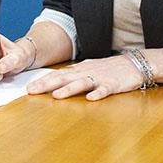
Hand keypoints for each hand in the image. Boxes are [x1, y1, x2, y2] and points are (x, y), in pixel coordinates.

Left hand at [25, 54, 143, 100]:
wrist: (134, 63)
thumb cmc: (109, 68)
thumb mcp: (89, 69)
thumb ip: (73, 75)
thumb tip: (54, 81)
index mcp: (80, 70)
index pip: (57, 74)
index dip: (42, 81)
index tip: (28, 88)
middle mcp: (87, 72)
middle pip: (64, 77)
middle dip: (47, 84)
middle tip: (32, 91)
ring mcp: (100, 78)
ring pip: (82, 83)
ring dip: (69, 89)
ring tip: (57, 95)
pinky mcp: (114, 84)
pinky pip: (105, 90)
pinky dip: (98, 93)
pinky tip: (90, 99)